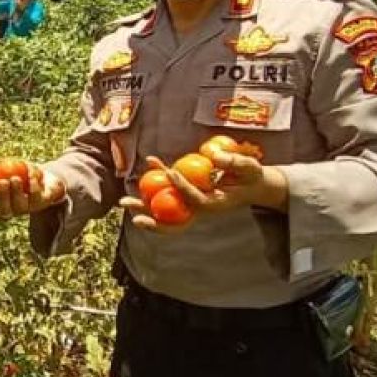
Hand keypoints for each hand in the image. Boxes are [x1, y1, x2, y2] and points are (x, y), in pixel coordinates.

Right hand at [0, 165, 66, 218]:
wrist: (49, 177)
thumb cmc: (23, 172)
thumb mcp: (10, 166)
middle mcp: (11, 209)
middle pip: (3, 210)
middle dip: (1, 197)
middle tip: (1, 182)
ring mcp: (26, 209)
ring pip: (19, 206)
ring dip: (16, 191)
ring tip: (16, 177)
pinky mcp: (41, 204)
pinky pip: (36, 197)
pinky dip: (33, 185)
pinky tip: (32, 176)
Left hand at [120, 152, 288, 233]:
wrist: (254, 185)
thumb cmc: (253, 176)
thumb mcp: (250, 167)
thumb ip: (234, 162)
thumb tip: (212, 155)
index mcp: (215, 206)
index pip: (195, 201)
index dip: (182, 188)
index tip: (171, 172)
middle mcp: (199, 209)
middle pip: (172, 220)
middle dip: (151, 219)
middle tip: (130, 211)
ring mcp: (191, 204)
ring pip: (165, 212)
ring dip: (144, 207)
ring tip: (123, 201)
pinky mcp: (188, 195)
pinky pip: (169, 191)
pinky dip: (159, 178)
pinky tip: (151, 161)